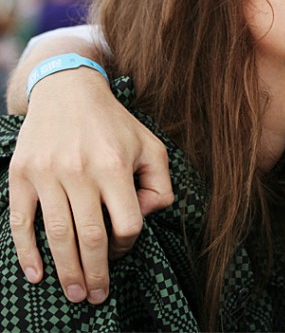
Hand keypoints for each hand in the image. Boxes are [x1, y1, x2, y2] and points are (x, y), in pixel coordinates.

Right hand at [8, 67, 173, 303]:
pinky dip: (27, 254)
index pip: (127, 223)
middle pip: (91, 238)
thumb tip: (145, 216)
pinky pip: (22, 223)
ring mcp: (47, 174)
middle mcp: (80, 170)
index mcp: (115, 164)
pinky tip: (38, 274)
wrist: (67, 91)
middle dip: (97, 273)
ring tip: (76, 293)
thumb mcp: (150, 145)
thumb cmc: (115, 124)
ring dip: (67, 272)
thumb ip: (160, 182)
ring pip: (58, 236)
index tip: (125, 248)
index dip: (129, 243)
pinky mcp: (21, 175)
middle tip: (97, 297)